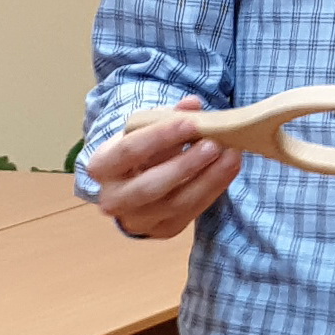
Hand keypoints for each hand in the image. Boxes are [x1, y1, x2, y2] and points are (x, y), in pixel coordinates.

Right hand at [83, 98, 243, 240]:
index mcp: (102, 166)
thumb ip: (167, 116)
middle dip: (186, 165)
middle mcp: (114, 198)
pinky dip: (214, 189)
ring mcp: (138, 220)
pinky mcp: (163, 230)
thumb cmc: (140, 150)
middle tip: (214, 145)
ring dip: (208, 179)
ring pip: (176, 202)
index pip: (130, 150)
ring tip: (231, 156)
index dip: (161, 136)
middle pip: (151, 185)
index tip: (192, 122)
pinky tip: (229, 169)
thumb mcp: (146, 129)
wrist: (132, 184)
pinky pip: (191, 212)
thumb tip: (193, 104)